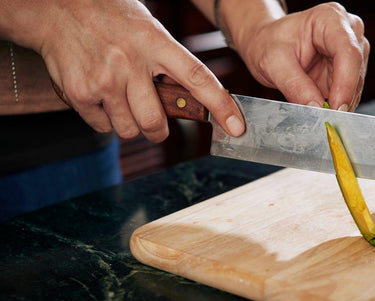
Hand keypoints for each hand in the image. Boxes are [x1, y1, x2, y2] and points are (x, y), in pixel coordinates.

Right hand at [7, 0, 244, 140]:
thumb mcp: (147, 28)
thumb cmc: (109, 18)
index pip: (197, 77)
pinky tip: (98, 93)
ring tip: (118, 96)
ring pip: (129, 129)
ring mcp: (104, 79)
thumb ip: (168, 62)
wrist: (54, 8)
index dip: (220, 105)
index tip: (236, 127)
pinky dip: (103, 118)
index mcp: (155, 41)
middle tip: (154, 123)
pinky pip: (102, 126)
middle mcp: (130, 61)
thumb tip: (193, 99)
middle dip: (157, 131)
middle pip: (155, 122)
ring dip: (128, 122)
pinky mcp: (80, 93)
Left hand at [235, 2, 368, 111]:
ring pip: (356, 84)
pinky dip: (337, 104)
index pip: (348, 52)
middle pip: (356, 70)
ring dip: (340, 103)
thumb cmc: (267, 43)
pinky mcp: (348, 68)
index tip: (336, 110)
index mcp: (330, 18)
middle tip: (326, 121)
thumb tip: (315, 109)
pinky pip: (350, 91)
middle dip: (343, 98)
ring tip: (319, 115)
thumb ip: (294, 85)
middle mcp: (347, 31)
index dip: (346, 84)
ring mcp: (351, 50)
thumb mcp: (273, 63)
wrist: (265, 43)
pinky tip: (323, 110)